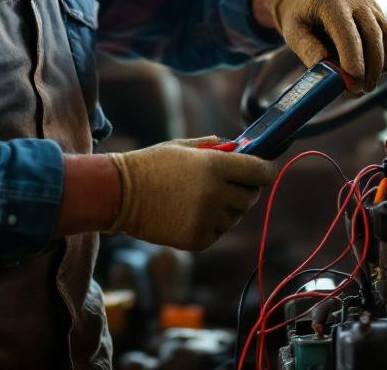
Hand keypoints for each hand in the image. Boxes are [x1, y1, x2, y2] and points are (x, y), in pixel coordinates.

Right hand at [108, 137, 274, 250]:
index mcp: (215, 166)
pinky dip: (210, 225)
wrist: (119, 194)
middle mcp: (215, 194)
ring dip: (226, 209)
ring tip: (199, 199)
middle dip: (244, 190)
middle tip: (228, 185)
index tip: (266, 171)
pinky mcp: (197, 239)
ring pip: (234, 217)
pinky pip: (218, 232)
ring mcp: (207, 219)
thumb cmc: (151, 166)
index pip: (260, 171)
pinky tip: (189, 214)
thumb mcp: (182, 147)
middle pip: (251, 197)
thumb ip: (214, 148)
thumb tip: (238, 149)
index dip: (266, 170)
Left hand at [269, 0, 386, 93]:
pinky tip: (378, 69)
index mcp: (332, 3)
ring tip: (365, 84)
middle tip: (361, 90)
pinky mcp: (381, 15)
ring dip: (381, 67)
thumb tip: (324, 66)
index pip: (348, 32)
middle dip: (371, 69)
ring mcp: (372, 7)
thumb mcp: (293, 30)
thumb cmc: (300, 16)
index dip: (353, 59)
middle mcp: (357, 2)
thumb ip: (307, 48)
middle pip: (374, 37)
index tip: (353, 83)